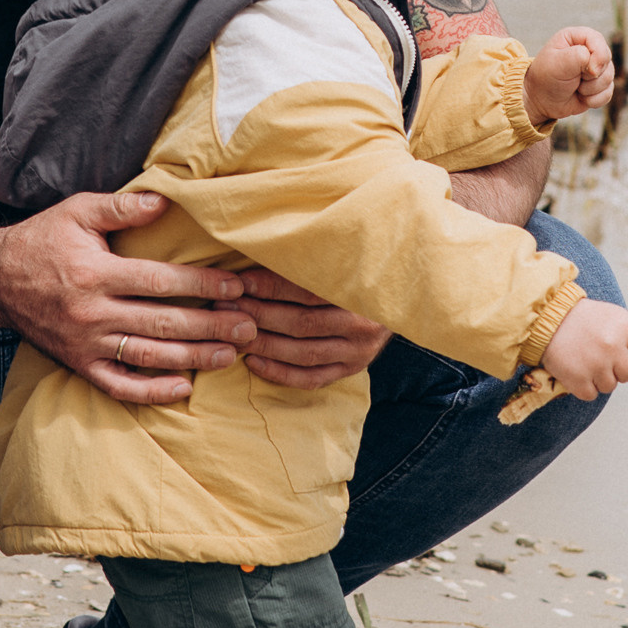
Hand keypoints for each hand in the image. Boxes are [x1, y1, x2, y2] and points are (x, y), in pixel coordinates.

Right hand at [0, 190, 257, 406]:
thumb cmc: (41, 240)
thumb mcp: (76, 211)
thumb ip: (121, 207)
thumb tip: (165, 201)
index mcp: (94, 273)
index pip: (159, 282)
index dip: (202, 286)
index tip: (236, 287)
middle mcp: (91, 313)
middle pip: (162, 324)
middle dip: (210, 326)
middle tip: (251, 327)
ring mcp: (84, 344)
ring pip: (147, 357)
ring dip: (193, 358)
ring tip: (231, 354)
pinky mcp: (77, 365)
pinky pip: (119, 386)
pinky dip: (152, 391)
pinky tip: (184, 387)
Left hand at [223, 268, 391, 389]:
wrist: (401, 294)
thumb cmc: (360, 269)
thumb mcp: (344, 257)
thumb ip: (309, 259)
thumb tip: (259, 248)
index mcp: (361, 291)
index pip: (307, 291)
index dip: (269, 286)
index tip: (239, 282)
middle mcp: (363, 325)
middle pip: (302, 323)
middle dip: (259, 315)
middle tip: (226, 308)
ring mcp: (359, 352)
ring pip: (303, 353)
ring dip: (264, 344)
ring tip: (234, 334)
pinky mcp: (352, 369)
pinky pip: (311, 378)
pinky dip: (280, 373)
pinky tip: (253, 362)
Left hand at [524, 25, 615, 126]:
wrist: (541, 100)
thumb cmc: (546, 77)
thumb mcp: (556, 63)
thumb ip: (578, 57)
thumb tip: (597, 65)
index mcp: (576, 38)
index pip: (598, 40)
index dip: (599, 56)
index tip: (589, 71)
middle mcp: (589, 50)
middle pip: (607, 60)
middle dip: (592, 76)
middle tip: (574, 79)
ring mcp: (596, 68)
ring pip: (609, 78)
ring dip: (591, 89)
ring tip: (575, 88)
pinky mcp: (599, 85)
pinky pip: (608, 93)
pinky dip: (594, 100)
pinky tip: (580, 97)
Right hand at [539, 298, 627, 402]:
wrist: (546, 319)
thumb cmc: (582, 317)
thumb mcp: (612, 315)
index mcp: (625, 327)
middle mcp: (612, 346)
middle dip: (617, 368)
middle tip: (599, 354)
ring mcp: (595, 364)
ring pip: (610, 386)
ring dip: (598, 377)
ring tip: (585, 358)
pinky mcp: (578, 380)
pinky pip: (591, 395)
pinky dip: (583, 386)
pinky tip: (576, 369)